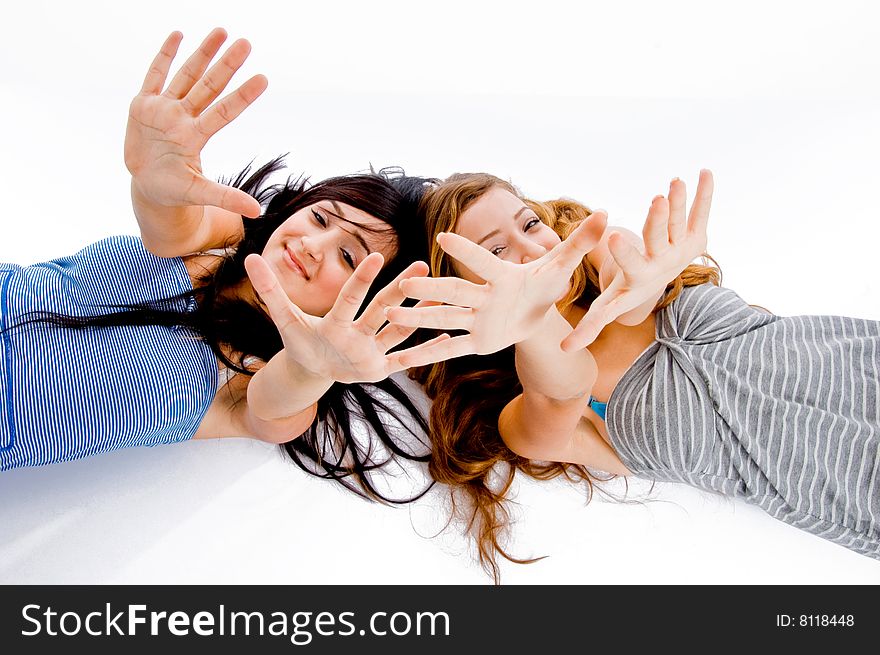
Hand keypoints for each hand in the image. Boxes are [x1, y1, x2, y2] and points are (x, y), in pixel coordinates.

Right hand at [125, 29, 266, 217]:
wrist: (149, 188)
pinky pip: (154, 76)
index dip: (242, 96)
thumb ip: (225, 197)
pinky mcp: (143, 106)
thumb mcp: (198, 194)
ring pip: (187, 76)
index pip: (224, 112)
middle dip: (226, 65)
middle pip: (209, 87)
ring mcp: (164, 110)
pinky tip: (178, 35)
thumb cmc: (175, 190)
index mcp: (196, 137)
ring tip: (221, 31)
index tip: (263, 79)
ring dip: (202, 54)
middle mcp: (184, 118)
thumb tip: (256, 212)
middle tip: (246, 43)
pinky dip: (164, 56)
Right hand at [244, 253, 449, 383]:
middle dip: (400, 290)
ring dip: (421, 314)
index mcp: (333, 329)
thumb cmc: (301, 341)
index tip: (378, 256)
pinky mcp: (382, 369)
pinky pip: (407, 360)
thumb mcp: (285, 319)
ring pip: (400, 332)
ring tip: (441, 293)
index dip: (361, 279)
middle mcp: (354, 343)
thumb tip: (248, 257)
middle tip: (420, 266)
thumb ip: (270, 290)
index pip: (349, 301)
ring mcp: (370, 358)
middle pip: (381, 312)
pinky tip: (449, 337)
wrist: (313, 375)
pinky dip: (427, 351)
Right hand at [384, 210, 607, 365]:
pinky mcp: (476, 341)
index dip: (469, 251)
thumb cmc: (543, 284)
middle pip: (454, 292)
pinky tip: (400, 361)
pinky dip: (428, 356)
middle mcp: (484, 297)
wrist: (534, 312)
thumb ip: (580, 242)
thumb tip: (606, 213)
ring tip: (391, 314)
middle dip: (431, 289)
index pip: (485, 263)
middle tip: (404, 284)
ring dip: (420, 318)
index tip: (444, 236)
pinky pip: (450, 350)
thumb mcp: (562, 267)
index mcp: (503, 277)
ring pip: (445, 319)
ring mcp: (477, 320)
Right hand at [560, 170, 713, 351]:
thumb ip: (591, 326)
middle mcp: (664, 262)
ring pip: (680, 222)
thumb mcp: (608, 306)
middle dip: (658, 220)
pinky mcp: (696, 236)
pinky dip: (704, 193)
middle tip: (657, 200)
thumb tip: (564, 350)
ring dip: (680, 201)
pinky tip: (706, 172)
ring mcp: (682, 248)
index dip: (623, 253)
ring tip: (677, 181)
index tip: (612, 239)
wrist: (657, 284)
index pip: (632, 265)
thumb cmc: (625, 290)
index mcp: (640, 277)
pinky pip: (701, 212)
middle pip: (660, 239)